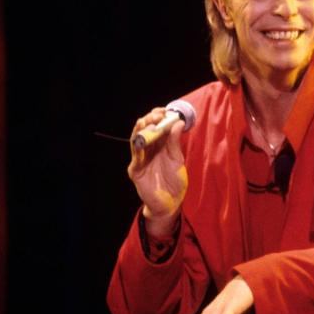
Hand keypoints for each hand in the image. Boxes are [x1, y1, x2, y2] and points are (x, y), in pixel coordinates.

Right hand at [128, 107, 187, 233]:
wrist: (171, 203)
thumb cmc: (174, 181)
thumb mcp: (177, 159)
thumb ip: (175, 142)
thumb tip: (178, 123)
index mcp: (158, 146)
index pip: (155, 126)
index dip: (158, 116)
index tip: (166, 110)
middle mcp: (147, 150)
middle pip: (144, 130)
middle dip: (150, 120)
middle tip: (158, 115)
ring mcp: (140, 160)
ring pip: (136, 141)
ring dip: (142, 130)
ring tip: (148, 122)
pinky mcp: (136, 171)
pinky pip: (135, 157)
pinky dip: (138, 147)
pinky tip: (143, 140)